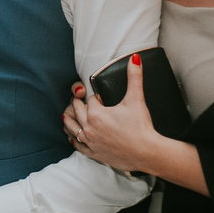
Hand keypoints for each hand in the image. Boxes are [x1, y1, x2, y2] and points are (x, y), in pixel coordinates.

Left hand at [62, 54, 157, 171]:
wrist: (147, 152)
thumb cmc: (141, 127)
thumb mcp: (136, 99)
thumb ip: (134, 77)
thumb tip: (135, 58)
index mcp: (96, 113)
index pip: (89, 100)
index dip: (95, 97)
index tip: (99, 98)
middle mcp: (89, 127)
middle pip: (76, 111)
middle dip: (76, 104)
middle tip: (77, 100)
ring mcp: (90, 141)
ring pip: (72, 128)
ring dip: (68, 120)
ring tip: (66, 115)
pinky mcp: (94, 153)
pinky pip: (78, 146)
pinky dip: (74, 140)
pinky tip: (72, 137)